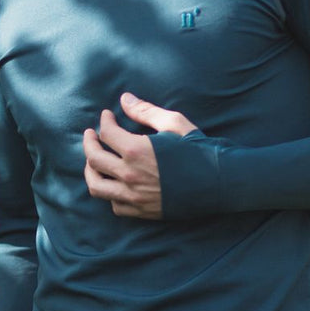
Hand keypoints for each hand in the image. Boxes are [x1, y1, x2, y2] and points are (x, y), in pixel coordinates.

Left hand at [83, 92, 196, 218]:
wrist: (220, 183)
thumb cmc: (199, 150)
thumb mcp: (174, 124)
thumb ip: (145, 111)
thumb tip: (124, 99)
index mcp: (137, 150)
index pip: (106, 133)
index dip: (104, 121)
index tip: (107, 116)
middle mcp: (130, 175)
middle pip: (93, 159)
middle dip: (89, 143)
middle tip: (91, 135)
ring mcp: (134, 196)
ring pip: (96, 186)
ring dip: (91, 171)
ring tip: (94, 161)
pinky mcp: (142, 211)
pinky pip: (114, 204)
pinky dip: (110, 193)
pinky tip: (115, 182)